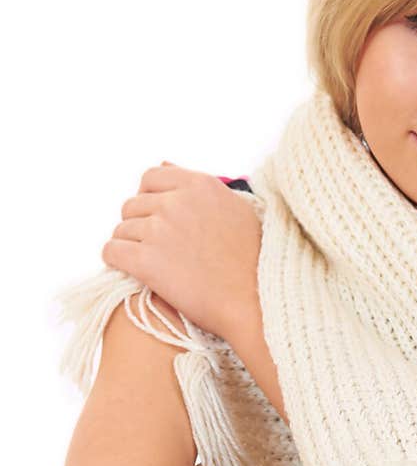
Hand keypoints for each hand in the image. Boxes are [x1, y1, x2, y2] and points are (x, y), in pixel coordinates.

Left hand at [101, 162, 261, 341]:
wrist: (256, 301)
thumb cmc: (255, 260)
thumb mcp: (237, 209)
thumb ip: (199, 188)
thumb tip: (165, 164)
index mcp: (200, 186)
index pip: (152, 177)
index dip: (149, 197)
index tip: (157, 216)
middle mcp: (176, 202)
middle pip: (132, 205)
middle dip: (140, 225)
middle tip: (159, 248)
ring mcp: (159, 230)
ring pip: (122, 230)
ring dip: (131, 245)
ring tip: (153, 265)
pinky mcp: (146, 261)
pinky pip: (112, 251)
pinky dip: (117, 261)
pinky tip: (134, 271)